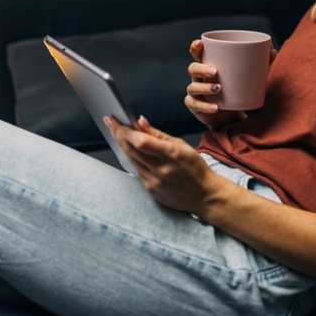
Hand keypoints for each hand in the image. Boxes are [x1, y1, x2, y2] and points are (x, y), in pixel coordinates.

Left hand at [105, 115, 220, 214]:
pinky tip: (128, 150)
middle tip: (111, 123)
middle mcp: (162, 169)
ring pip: (131, 160)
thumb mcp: (180, 145)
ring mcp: (155, 181)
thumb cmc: (194, 167)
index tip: (118, 121)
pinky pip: (137, 171)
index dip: (126, 131)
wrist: (204, 195)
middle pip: (132, 150)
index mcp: (172, 154)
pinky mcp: (151, 190)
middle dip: (119, 134)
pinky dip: (132, 159)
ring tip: (117, 134)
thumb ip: (158, 134)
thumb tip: (140, 121)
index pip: (141, 141)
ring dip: (122, 146)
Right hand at [185, 39, 275, 129]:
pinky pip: (196, 105)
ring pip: (193, 87)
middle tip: (215, 71)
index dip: (196, 48)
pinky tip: (216, 107)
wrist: (229, 116)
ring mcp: (194, 92)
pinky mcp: (195, 107)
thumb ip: (259, 64)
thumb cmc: (236, 91)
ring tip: (218, 89)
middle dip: (201, 68)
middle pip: (192, 69)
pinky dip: (206, 106)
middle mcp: (198, 77)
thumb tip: (273, 50)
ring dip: (205, 87)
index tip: (200, 44)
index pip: (197, 54)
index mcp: (207, 65)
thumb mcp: (248, 77)